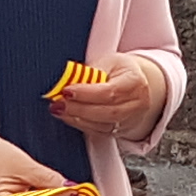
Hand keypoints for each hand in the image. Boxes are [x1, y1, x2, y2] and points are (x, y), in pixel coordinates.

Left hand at [47, 56, 166, 136]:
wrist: (134, 84)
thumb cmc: (120, 71)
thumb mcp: (107, 62)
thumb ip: (89, 73)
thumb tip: (67, 81)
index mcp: (134, 82)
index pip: (110, 92)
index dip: (86, 94)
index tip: (66, 91)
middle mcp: (136, 104)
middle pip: (106, 112)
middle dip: (79, 109)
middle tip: (58, 103)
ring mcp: (130, 120)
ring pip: (102, 126)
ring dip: (77, 119)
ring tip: (60, 110)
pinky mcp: (121, 131)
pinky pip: (100, 132)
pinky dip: (82, 125)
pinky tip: (69, 117)